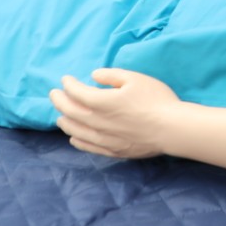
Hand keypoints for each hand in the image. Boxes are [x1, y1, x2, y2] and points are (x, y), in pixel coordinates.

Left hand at [51, 68, 180, 158]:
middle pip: (70, 112)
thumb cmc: (156, 99)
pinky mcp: (111, 150)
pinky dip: (76, 140)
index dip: (69, 84)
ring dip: (65, 121)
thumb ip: (112, 75)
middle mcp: (97, 122)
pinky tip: (73, 137)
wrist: (171, 128)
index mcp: (102, 101)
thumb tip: (94, 76)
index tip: (65, 79)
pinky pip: (87, 147)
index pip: (77, 92)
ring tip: (61, 115)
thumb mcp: (136, 78)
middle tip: (54, 94)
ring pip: (75, 131)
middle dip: (59, 101)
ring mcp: (103, 139)